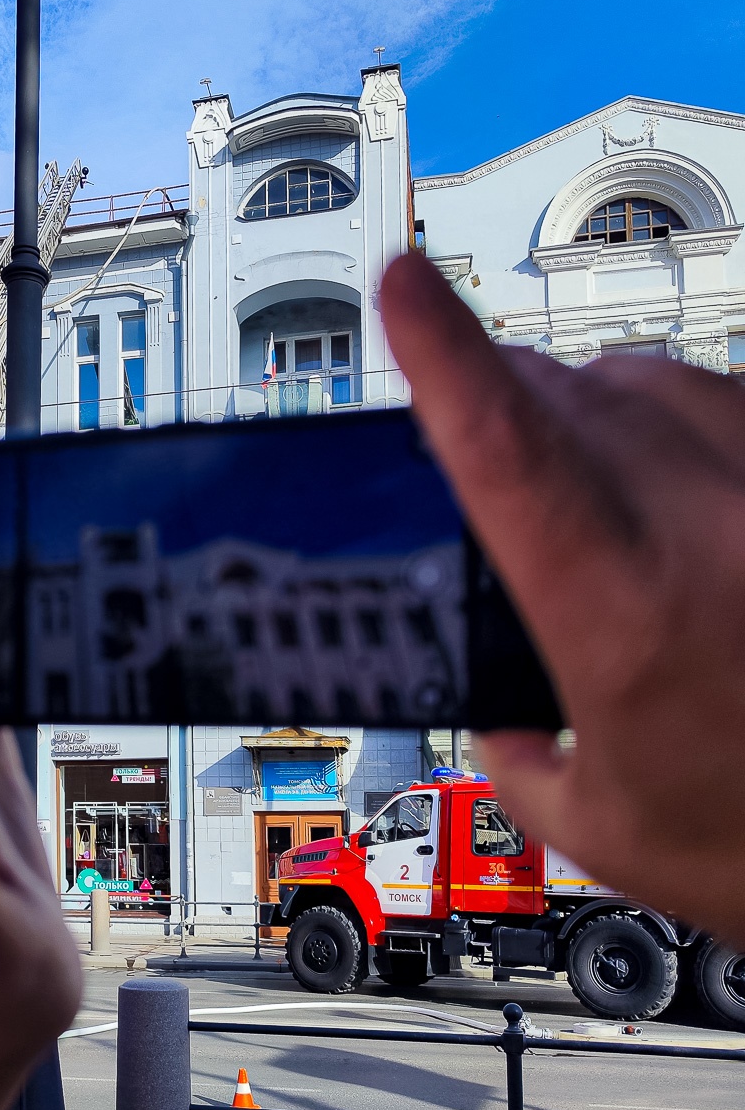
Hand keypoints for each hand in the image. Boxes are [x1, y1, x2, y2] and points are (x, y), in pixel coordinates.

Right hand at [381, 252, 744, 942]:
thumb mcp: (609, 826)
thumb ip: (521, 759)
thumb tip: (501, 719)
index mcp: (625, 615)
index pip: (504, 443)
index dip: (437, 350)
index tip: (399, 283)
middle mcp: (712, 532)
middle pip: (568, 394)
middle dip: (504, 388)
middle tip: (473, 411)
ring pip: (657, 379)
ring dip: (594, 399)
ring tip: (583, 458)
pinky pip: (736, 403)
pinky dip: (686, 420)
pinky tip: (683, 479)